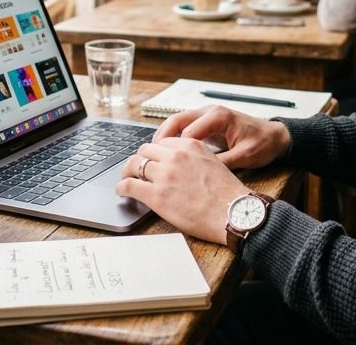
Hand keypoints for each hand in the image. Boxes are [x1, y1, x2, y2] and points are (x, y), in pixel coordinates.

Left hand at [115, 137, 249, 243]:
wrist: (234, 213)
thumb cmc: (227, 194)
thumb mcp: (213, 162)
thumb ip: (192, 158)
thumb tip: (175, 164)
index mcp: (190, 145)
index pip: (162, 142)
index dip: (155, 153)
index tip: (152, 160)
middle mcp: (175, 156)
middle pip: (145, 150)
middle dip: (140, 160)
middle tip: (137, 170)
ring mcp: (165, 175)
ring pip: (134, 164)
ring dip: (128, 172)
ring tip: (126, 179)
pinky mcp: (157, 195)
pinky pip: (129, 185)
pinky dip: (121, 187)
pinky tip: (121, 191)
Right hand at [152, 105, 290, 170]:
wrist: (276, 137)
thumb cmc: (263, 145)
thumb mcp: (244, 157)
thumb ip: (222, 163)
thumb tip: (200, 175)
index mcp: (218, 117)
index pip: (187, 130)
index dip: (173, 148)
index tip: (163, 163)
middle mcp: (210, 111)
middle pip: (176, 120)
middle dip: (161, 138)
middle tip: (149, 156)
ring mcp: (207, 115)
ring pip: (178, 122)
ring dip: (165, 137)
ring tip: (153, 155)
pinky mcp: (207, 122)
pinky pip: (185, 126)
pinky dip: (174, 137)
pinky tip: (168, 152)